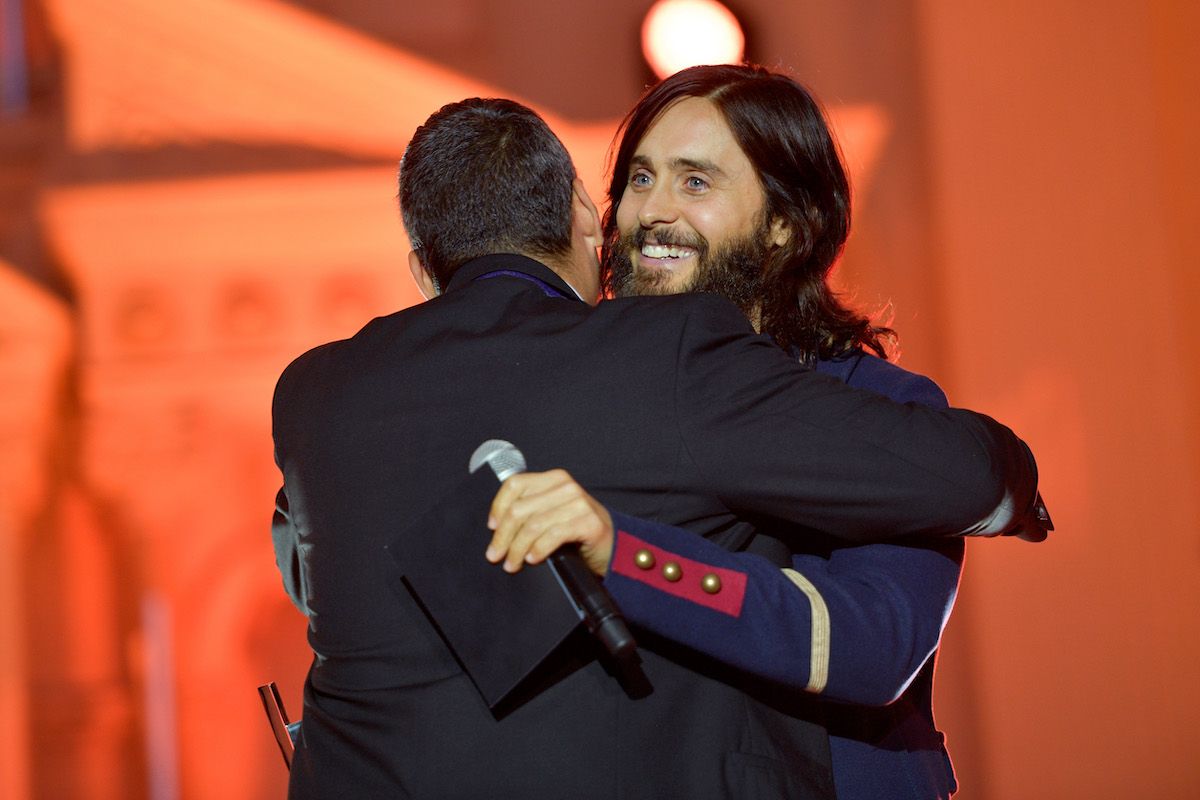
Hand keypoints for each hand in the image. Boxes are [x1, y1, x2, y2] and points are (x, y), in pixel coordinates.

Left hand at [486, 469, 613, 575]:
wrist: (616, 547)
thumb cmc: (579, 533)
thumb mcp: (553, 513)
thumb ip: (531, 511)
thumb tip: (497, 527)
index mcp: (554, 479)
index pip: (515, 484)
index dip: (498, 506)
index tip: (492, 527)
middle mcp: (565, 487)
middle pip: (519, 509)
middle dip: (503, 536)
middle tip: (495, 556)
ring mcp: (579, 503)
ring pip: (533, 526)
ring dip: (518, 549)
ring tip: (512, 564)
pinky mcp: (588, 522)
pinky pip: (552, 536)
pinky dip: (538, 550)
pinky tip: (533, 559)